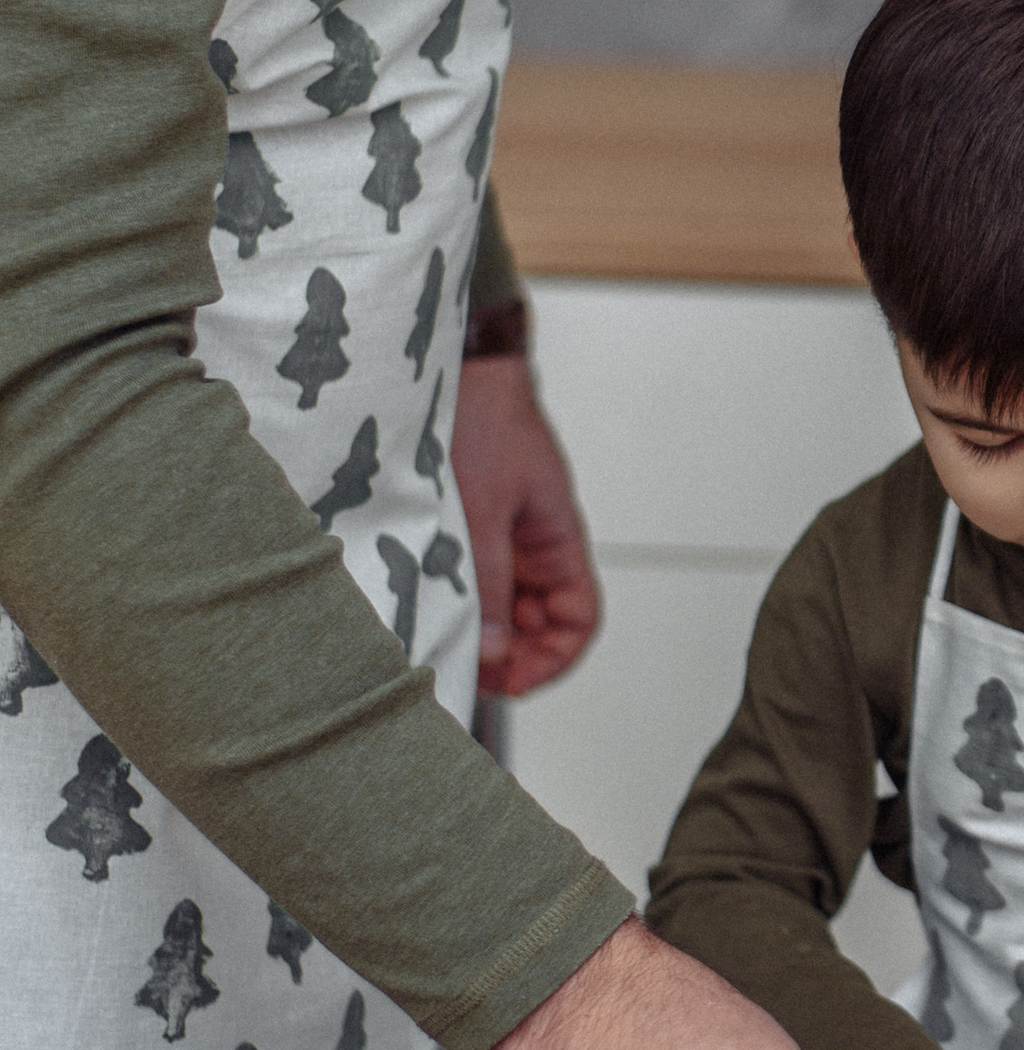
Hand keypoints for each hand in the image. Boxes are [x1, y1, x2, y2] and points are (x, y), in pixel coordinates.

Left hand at [453, 353, 599, 697]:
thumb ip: (487, 583)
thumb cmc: (484, 420)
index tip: (508, 683)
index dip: (551, 660)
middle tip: (460, 670)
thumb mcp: (484, 510)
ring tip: (436, 639)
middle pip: (535, 621)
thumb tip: (492, 652)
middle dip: (505, 653)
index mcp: (556, 539)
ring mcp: (499, 534)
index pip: (577, 619)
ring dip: (474, 625)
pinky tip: (421, 603)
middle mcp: (532, 543)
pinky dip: (451, 596)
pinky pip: (468, 575)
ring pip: (498, 602)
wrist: (456, 366)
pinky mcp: (465, 523)